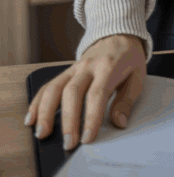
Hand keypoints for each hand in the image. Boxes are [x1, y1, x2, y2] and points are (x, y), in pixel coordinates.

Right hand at [24, 33, 145, 149]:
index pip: (97, 94)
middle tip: (68, 143)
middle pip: (72, 92)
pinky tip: (31, 118)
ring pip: (55, 87)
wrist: (119, 33)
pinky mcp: (66, 71)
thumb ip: (127, 100)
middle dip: (68, 120)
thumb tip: (119, 123)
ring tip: (42, 133)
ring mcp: (74, 67)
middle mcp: (88, 66)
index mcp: (108, 67)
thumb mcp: (138, 77)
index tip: (88, 138)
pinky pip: (48, 85)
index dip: (91, 118)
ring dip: (46, 112)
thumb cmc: (129, 58)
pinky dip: (37, 102)